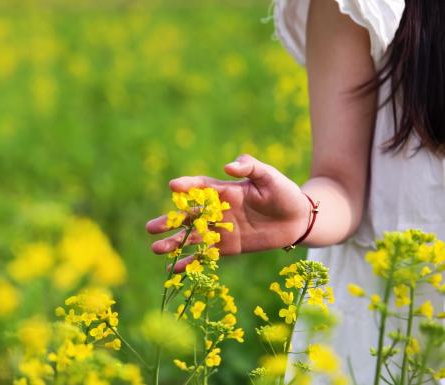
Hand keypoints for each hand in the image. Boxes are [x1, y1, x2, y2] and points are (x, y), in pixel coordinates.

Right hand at [146, 154, 310, 271]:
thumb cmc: (284, 192)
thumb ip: (250, 167)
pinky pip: (205, 255)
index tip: (173, 186)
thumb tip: (228, 166)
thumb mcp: (269, 176)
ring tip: (156, 249)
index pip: (200, 187)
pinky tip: (173, 270)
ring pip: (192, 237)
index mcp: (224, 190)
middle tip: (150, 228)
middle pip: (188, 216)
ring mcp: (221, 230)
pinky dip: (190, 263)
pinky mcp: (228, 248)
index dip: (187, 186)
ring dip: (174, 243)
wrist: (298, 219)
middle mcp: (217, 211)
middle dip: (169, 222)